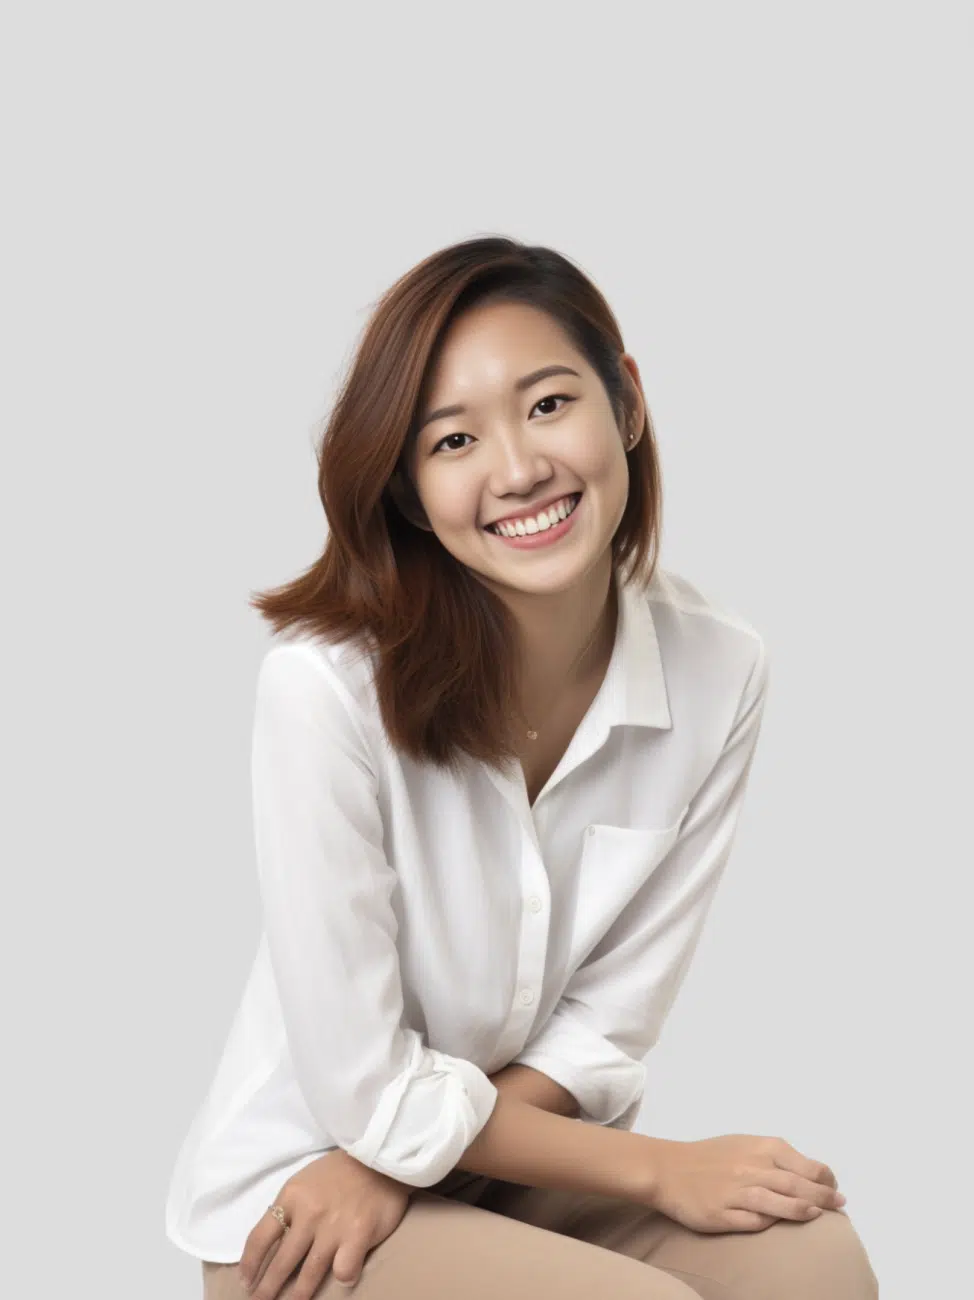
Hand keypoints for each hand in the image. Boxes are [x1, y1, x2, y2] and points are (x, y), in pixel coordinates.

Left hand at [238, 1149, 412, 1297]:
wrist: (379, 1155)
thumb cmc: (339, 1171)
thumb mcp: (305, 1181)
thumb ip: (289, 1208)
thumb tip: (273, 1243)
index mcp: (291, 1196)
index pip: (259, 1238)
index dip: (249, 1265)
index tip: (246, 1282)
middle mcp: (309, 1213)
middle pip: (281, 1262)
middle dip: (268, 1289)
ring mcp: (334, 1226)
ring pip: (309, 1274)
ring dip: (298, 1295)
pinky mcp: (359, 1234)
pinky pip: (343, 1271)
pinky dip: (342, 1276)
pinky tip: (343, 1275)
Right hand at [646, 1134, 846, 1233]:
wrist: (668, 1168)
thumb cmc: (710, 1157)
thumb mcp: (744, 1145)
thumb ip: (774, 1157)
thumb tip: (811, 1174)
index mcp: (759, 1148)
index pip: (804, 1163)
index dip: (825, 1177)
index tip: (834, 1188)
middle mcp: (751, 1168)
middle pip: (797, 1184)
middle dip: (824, 1196)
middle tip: (840, 1206)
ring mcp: (736, 1192)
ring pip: (778, 1202)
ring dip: (802, 1210)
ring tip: (818, 1216)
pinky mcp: (722, 1214)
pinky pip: (751, 1221)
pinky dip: (768, 1223)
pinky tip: (779, 1225)